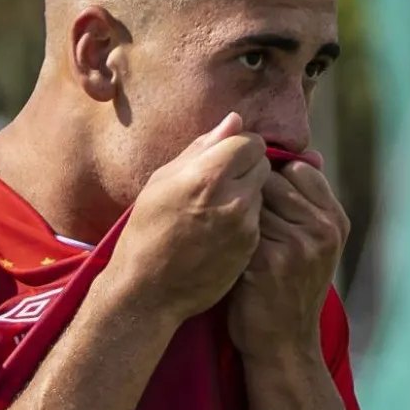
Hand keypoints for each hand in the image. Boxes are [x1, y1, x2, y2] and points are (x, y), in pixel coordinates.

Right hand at [103, 113, 270, 325]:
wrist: (149, 289)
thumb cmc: (147, 230)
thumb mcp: (163, 181)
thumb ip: (202, 148)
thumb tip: (234, 120)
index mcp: (207, 175)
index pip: (250, 141)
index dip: (238, 146)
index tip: (224, 156)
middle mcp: (233, 198)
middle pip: (262, 164)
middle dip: (246, 167)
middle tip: (221, 182)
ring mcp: (246, 225)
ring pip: (263, 191)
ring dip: (247, 192)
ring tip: (217, 208)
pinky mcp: (251, 246)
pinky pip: (258, 217)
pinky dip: (245, 217)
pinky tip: (220, 230)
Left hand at [229, 157, 348, 357]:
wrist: (283, 345)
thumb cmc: (290, 289)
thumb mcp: (315, 244)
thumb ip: (310, 202)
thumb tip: (311, 153)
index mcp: (335, 220)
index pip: (300, 170)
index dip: (273, 179)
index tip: (260, 201)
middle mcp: (322, 230)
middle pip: (272, 181)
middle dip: (251, 195)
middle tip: (241, 221)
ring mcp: (297, 246)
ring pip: (251, 201)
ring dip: (235, 214)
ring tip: (231, 235)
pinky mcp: (268, 261)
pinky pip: (237, 226)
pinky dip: (225, 234)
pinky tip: (222, 249)